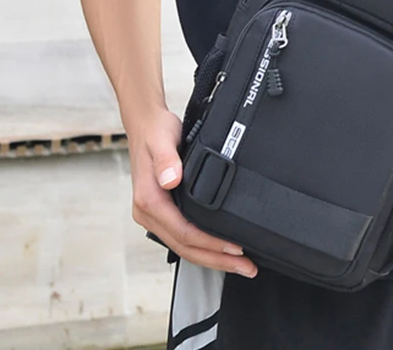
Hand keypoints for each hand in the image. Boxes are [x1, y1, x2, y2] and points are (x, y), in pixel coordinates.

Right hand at [127, 108, 257, 276]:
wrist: (145, 125)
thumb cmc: (155, 132)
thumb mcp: (162, 140)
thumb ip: (166, 160)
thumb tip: (171, 179)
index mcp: (149, 201)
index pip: (183, 232)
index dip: (211, 243)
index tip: (235, 248)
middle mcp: (149, 213)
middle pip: (185, 247)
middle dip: (217, 260)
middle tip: (246, 267)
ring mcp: (155, 215)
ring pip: (184, 246)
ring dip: (212, 258)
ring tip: (240, 264)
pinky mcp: (163, 212)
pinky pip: (183, 236)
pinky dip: (203, 246)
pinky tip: (220, 248)